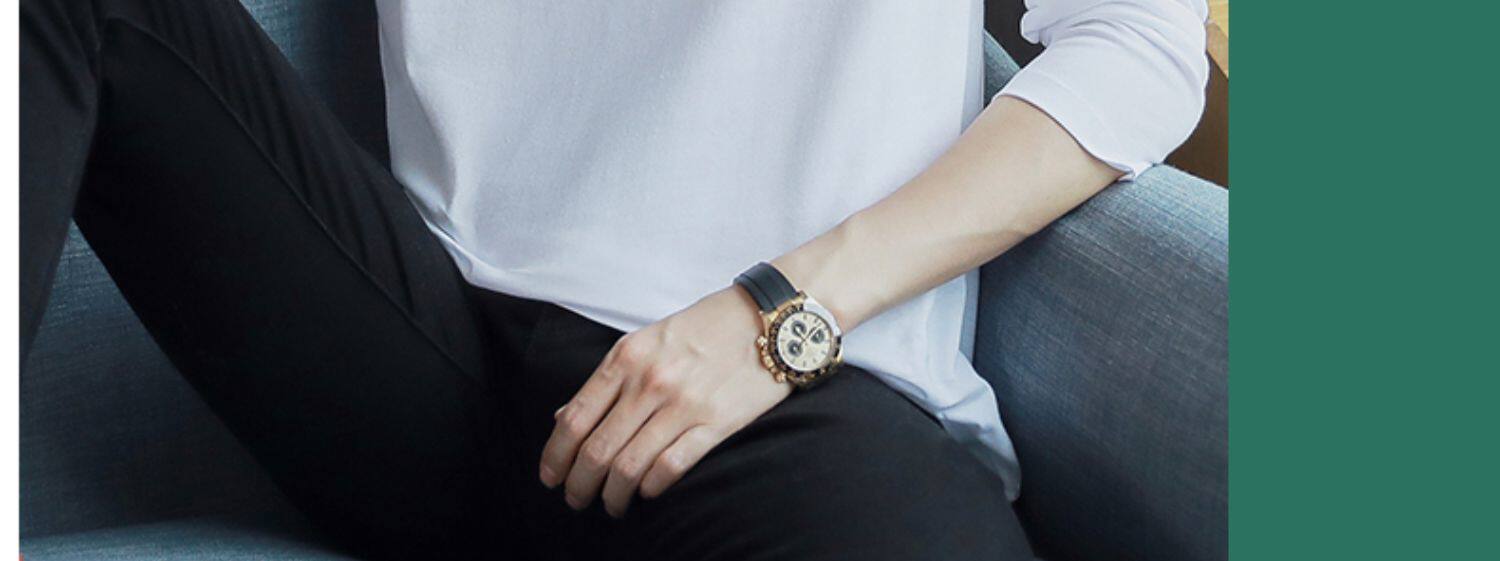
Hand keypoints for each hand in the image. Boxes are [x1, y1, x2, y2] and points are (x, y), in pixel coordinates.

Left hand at [538, 286, 791, 516]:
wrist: (768, 317)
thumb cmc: (704, 328)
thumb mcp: (646, 341)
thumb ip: (608, 379)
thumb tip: (563, 418)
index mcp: (626, 357)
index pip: (575, 418)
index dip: (555, 456)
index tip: (550, 477)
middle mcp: (649, 382)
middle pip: (597, 450)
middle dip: (579, 484)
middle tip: (576, 499)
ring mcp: (683, 404)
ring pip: (630, 466)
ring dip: (613, 495)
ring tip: (612, 505)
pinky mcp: (717, 423)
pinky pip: (671, 466)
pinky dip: (651, 486)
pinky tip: (647, 492)